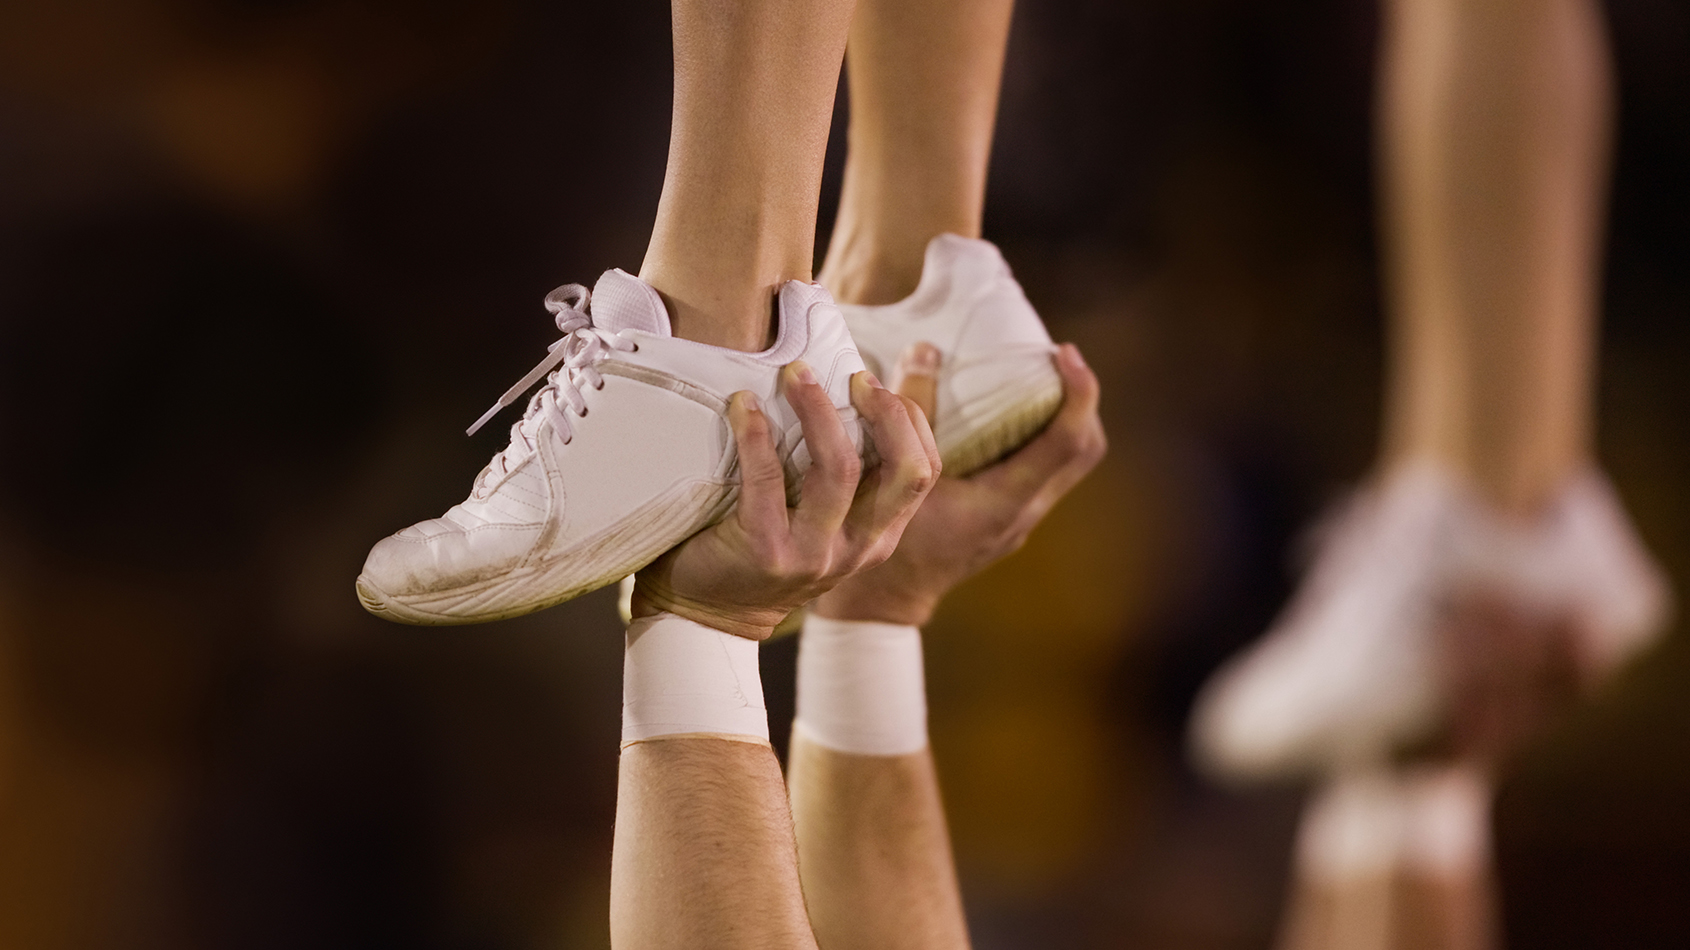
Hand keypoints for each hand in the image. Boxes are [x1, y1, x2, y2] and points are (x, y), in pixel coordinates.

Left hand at [630, 361, 941, 639]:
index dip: (909, 418)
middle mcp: (858, 548)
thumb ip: (844, 478)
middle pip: (904, 470)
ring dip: (818, 410)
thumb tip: (848, 389)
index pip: (924, 470)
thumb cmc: (763, 546)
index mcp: (880, 536)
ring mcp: (815, 555)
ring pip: (840, 470)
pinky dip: (756, 434)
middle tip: (852, 374)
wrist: (707, 613)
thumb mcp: (822, 521)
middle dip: (886, 412)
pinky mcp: (767, 554)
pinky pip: (768, 481)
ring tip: (795, 373)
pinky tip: (743, 405)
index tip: (871, 382)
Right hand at [814, 343, 1105, 626]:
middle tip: (1056, 361)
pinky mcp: (1008, 519)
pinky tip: (1009, 417)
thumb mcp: (895, 474)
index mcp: (1006, 502)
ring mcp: (1020, 520)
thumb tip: (925, 351)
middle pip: (1084, 451)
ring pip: (1070, 464)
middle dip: (1081, 401)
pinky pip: (1044, 471)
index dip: (1078, 392)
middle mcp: (1024, 513)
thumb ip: (911, 414)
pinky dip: (1041, 438)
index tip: (1063, 352)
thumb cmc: (885, 540)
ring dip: (1064, 419)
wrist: (885, 601)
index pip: (1067, 442)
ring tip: (1038, 381)